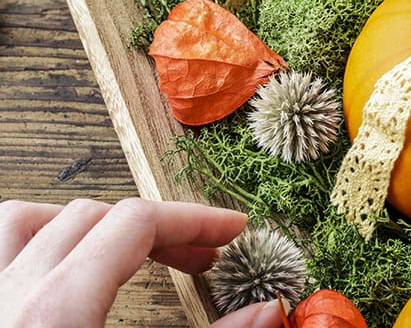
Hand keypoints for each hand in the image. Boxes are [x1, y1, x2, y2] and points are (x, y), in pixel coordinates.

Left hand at [0, 198, 287, 327]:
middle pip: (89, 215)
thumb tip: (269, 310)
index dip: (194, 218)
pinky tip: (56, 271)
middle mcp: (7, 293)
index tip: (231, 229)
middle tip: (198, 256)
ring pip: (23, 221)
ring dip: (79, 224)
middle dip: (153, 227)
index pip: (136, 222)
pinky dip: (31, 245)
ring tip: (117, 248)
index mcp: (58, 308)